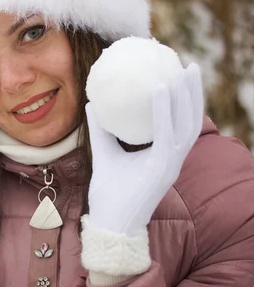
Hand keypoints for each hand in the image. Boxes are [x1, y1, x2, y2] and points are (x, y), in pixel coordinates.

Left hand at [85, 63, 203, 235]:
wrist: (109, 222)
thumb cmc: (109, 191)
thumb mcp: (103, 153)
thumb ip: (101, 129)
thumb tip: (92, 102)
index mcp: (164, 155)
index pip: (179, 121)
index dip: (182, 98)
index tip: (175, 72)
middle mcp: (173, 158)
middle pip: (192, 119)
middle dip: (194, 91)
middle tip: (188, 64)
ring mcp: (171, 163)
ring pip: (188, 123)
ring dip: (188, 95)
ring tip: (183, 70)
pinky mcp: (163, 168)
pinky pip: (167, 134)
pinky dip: (166, 111)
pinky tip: (160, 89)